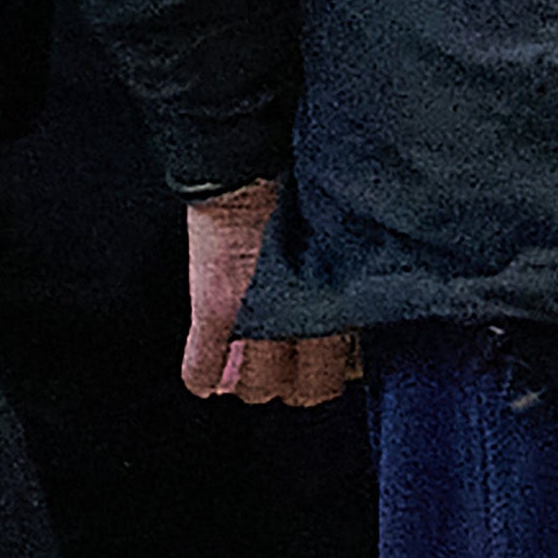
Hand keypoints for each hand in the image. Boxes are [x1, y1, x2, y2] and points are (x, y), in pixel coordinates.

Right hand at [178, 182, 358, 406]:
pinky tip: (210, 374)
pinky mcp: (215, 311)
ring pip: (255, 389)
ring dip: (248, 379)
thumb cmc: (300, 191)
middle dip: (292, 381)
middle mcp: (301, 319)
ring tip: (248, 363)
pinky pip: (201, 369)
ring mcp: (255, 321)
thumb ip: (343, 281)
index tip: (324, 365)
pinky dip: (203, 374)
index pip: (335, 374)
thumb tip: (356, 310)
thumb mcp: (337, 243)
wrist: (249, 165)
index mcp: (336, 302)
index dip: (326, 375)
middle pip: (302, 392)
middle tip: (285, 365)